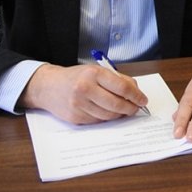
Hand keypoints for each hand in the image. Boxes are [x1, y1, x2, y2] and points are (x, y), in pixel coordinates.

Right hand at [20, 63, 148, 123]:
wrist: (48, 86)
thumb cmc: (76, 77)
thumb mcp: (96, 71)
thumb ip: (117, 79)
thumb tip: (136, 92)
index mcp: (93, 74)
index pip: (122, 87)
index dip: (136, 95)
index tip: (143, 100)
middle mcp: (85, 89)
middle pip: (116, 104)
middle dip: (131, 108)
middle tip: (136, 108)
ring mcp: (79, 105)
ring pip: (109, 115)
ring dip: (120, 114)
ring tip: (124, 110)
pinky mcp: (75, 118)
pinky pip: (98, 121)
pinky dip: (107, 118)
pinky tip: (108, 112)